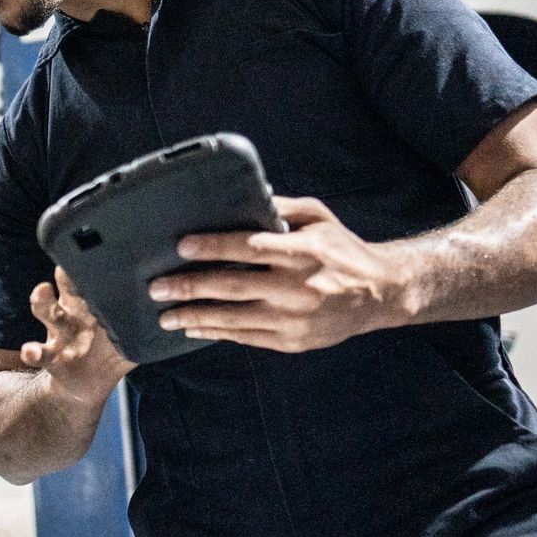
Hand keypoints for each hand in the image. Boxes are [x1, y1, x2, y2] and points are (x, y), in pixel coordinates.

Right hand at [24, 266, 136, 402]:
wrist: (90, 384)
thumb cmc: (113, 354)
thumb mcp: (132, 339)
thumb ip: (149, 326)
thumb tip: (182, 310)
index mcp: (96, 304)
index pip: (93, 279)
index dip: (93, 267)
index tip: (96, 256)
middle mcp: (75, 311)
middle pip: (68, 286)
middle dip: (68, 275)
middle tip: (71, 265)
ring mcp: (60, 332)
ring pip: (47, 309)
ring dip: (42, 299)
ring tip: (41, 292)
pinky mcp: (50, 356)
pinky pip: (38, 352)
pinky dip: (32, 351)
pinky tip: (30, 350)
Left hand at [148, 196, 412, 352]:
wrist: (381, 294)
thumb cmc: (343, 249)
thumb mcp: (319, 218)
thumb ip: (281, 207)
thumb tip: (242, 194)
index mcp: (304, 252)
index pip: (250, 248)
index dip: (214, 246)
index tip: (181, 245)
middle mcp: (298, 288)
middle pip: (234, 287)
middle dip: (190, 287)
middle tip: (156, 286)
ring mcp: (294, 320)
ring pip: (234, 320)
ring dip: (194, 317)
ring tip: (164, 315)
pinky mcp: (293, 342)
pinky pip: (246, 339)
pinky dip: (216, 333)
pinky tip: (192, 329)